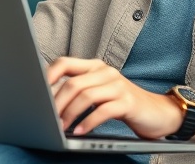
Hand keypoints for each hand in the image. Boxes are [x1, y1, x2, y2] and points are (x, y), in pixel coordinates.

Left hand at [46, 57, 182, 138]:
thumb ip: (79, 91)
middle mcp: (105, 72)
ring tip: (60, 128)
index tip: (34, 91)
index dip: (48, 75)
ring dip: (69, 113)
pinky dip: (88, 122)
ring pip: (86, 95)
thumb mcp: (99, 93)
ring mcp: (118, 85)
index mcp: (95, 67)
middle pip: (73, 83)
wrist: (159, 112)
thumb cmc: (123, 104)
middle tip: (46, 119)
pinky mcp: (128, 102)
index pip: (65, 62)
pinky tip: (80, 131)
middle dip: (56, 102)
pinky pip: (103, 110)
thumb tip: (48, 102)